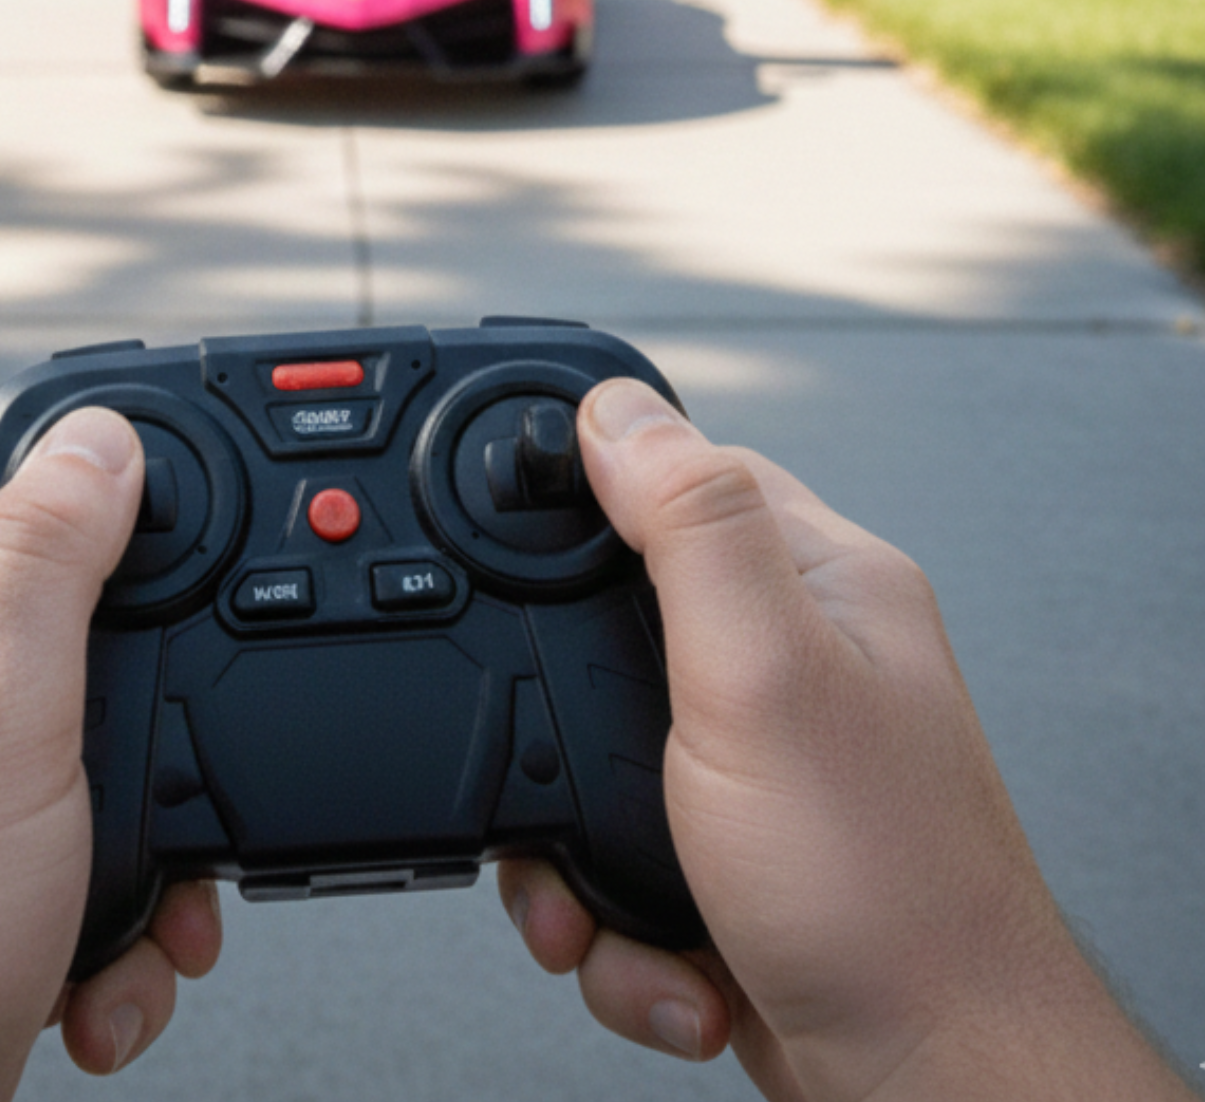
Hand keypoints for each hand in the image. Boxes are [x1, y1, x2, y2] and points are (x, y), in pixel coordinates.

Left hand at [0, 409, 220, 1101]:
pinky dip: (101, 927)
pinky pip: (52, 871)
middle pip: (35, 642)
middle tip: (160, 758)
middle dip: (131, 716)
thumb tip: (93, 440)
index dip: (52, 490)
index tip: (136, 510)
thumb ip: (48, 562)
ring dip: (130, 846)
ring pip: (62, 773)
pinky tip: (99, 976)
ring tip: (146, 906)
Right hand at [499, 380, 1188, 1099]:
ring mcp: (761, 761)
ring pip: (591, 751)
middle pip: (605, 620)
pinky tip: (668, 952)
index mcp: (820, 580)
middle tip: (564, 771)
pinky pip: (614, 850)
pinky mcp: (727, 851)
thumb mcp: (763, 673)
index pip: (682, 471)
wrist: (928, 1084)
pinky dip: (615, 920)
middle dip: (555, 724)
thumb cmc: (886, 890)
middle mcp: (795, 659)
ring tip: (601, 900)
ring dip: (570, 849)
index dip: (586, 493)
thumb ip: (690, 529)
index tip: (518, 549)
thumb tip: (619, 411)